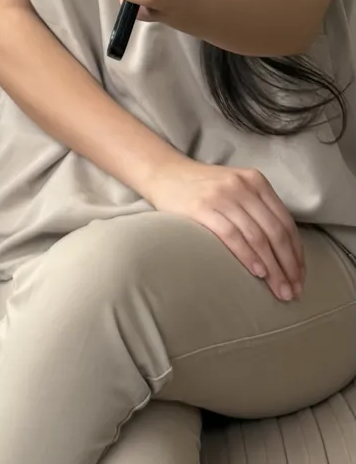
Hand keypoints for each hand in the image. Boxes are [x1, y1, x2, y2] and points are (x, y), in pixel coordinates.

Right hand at [142, 157, 305, 301]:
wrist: (164, 173)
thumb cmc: (203, 187)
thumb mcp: (236, 188)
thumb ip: (258, 209)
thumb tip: (284, 251)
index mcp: (256, 181)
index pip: (286, 222)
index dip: (296, 253)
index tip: (300, 277)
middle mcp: (243, 186)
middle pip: (275, 232)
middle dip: (288, 266)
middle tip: (293, 291)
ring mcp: (222, 196)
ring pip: (257, 237)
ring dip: (272, 268)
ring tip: (278, 289)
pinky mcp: (201, 207)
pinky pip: (232, 235)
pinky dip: (248, 256)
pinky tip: (257, 272)